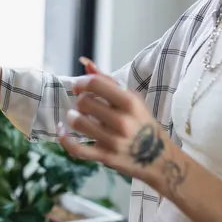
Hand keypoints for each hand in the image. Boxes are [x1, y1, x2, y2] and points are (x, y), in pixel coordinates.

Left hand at [58, 60, 172, 186]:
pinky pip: (76, 148)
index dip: (81, 82)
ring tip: (75, 116)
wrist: (160, 159)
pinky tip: (62, 129)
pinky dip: (64, 138)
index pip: (96, 83)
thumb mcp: (131, 99)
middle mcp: (123, 121)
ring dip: (72, 117)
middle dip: (79, 101)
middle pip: (84, 102)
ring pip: (78, 122)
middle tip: (84, 105)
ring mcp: (114, 141)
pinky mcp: (105, 157)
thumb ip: (107, 81)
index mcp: (130, 102)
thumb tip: (85, 62)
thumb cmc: (141, 123)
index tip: (78, 87)